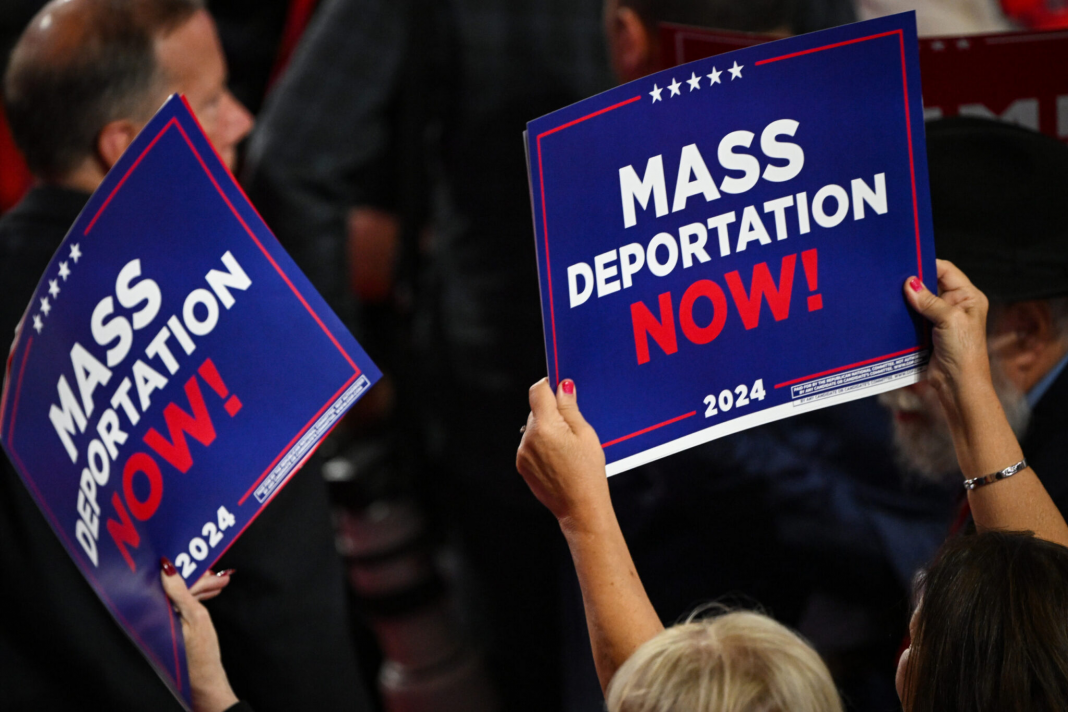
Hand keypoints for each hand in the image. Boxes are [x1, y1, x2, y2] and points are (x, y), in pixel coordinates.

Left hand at [161, 559, 238, 711]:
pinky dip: (196, 599)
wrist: (205, 680)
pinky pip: (181, 606)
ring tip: (220, 583)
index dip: (192, 574)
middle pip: (176, 590)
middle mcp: (154, 618)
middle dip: (200, 581)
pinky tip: (209, 594)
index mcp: (156, 615)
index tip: (207, 567)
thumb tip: (168, 569)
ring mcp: (162, 623)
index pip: (172, 585)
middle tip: (219, 575)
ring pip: (180, 597)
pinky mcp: (170, 627)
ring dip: (201, 588)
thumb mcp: (197, 617)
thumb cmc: (202, 654)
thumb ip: (182, 592)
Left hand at [516, 378, 609, 531]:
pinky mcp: (521, 465)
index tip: (561, 389)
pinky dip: (542, 445)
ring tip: (567, 449)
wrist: (580, 507)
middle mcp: (528, 438)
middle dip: (552, 412)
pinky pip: (530, 445)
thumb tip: (562, 386)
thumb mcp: (585, 434)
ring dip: (547, 430)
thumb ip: (570, 408)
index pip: (538, 391)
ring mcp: (522, 453)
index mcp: (545, 426)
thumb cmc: (588, 472)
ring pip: (533, 428)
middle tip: (572, 428)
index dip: (549, 386)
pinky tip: (558, 459)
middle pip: (536, 410)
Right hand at [903, 260, 992, 411]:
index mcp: (968, 297)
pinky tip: (891, 310)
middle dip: (914, 281)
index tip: (906, 263)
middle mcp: (956, 305)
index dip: (927, 265)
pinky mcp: (928, 331)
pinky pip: (914, 316)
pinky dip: (904, 313)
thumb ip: (929, 301)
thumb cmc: (963, 351)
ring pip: (920, 300)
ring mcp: (941, 318)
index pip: (946, 270)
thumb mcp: (949, 320)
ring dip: (907, 299)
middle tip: (893, 278)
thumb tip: (909, 283)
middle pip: (931, 284)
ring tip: (888, 292)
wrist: (958, 384)